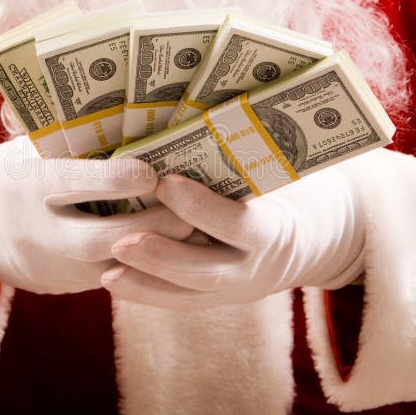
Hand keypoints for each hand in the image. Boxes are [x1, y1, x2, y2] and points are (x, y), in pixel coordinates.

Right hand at [0, 137, 192, 295]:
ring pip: (116, 268)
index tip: (152, 172)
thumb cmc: (12, 175)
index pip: (74, 184)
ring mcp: (56, 266)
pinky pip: (117, 279)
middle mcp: (42, 231)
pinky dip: (149, 265)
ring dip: (159, 253)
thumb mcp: (26, 150)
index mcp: (29, 186)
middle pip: (101, 237)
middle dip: (151, 226)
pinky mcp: (70, 287)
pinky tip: (179, 250)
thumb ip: (65, 134)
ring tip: (199, 232)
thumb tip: (119, 104)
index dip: (116, 180)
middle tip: (194, 212)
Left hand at [102, 167, 364, 309]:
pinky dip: (145, 292)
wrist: (309, 241)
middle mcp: (255, 269)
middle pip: (207, 270)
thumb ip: (243, 162)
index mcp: (275, 231)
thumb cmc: (284, 192)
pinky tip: (111, 280)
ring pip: (188, 293)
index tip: (165, 183)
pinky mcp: (215, 299)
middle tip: (121, 240)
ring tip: (106, 268)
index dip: (202, 208)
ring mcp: (234, 290)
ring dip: (146, 280)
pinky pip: (178, 302)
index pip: (239, 225)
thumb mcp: (275, 178)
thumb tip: (201, 112)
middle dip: (163, 256)